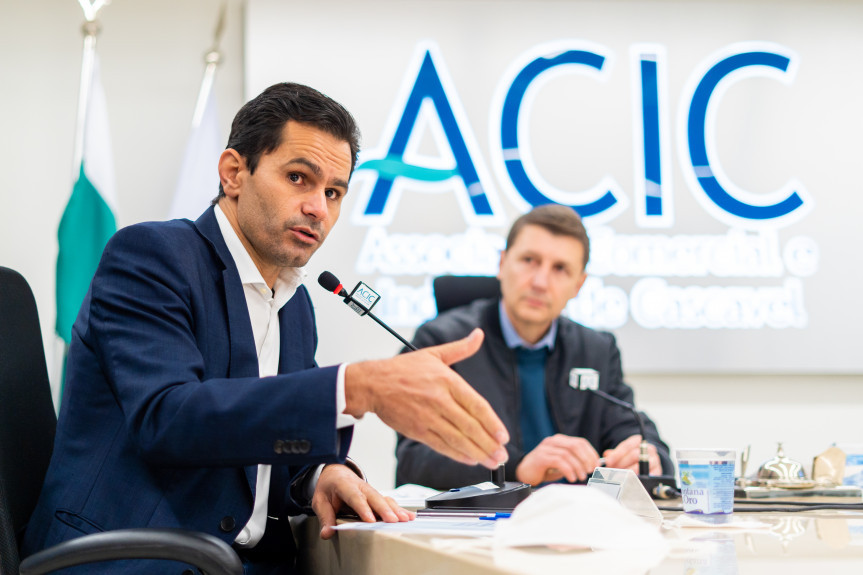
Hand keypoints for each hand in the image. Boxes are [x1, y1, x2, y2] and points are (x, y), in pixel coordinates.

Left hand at [312, 464, 414, 539]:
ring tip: (405, 519)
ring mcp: (370, 490)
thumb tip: (327, 532)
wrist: (335, 472)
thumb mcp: (320, 500)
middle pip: (374, 498)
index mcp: (344, 484)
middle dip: (384, 510)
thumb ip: (325, 516)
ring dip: (395, 509)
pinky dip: (399, 509)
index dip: (363, 508)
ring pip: (384, 499)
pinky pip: (389, 501)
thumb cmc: (328, 487)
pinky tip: (409, 516)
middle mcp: (360, 486)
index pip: (355, 497)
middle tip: (393, 521)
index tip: (370, 520)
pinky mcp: (376, 496)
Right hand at [345, 328, 508, 469]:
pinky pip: (441, 445)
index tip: (503, 435)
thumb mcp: (434, 354)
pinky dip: (457, 454)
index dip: (492, 422)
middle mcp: (439, 399)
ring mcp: (428, 416)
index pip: (476, 404)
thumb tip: (479, 335)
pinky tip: (470, 460)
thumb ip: (460, 348)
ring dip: (477, 452)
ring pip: (457, 439)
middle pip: (469, 426)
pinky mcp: (417, 430)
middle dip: (488, 443)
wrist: (372, 383)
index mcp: (447, 380)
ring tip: (492, 461)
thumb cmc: (403, 369)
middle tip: (502, 455)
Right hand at [515, 434, 599, 484]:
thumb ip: (574, 461)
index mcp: (560, 440)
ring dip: (578, 467)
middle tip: (591, 471)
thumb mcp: (562, 463)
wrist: (523, 473)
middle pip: (575, 445)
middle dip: (586, 459)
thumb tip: (593, 466)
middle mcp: (553, 441)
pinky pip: (559, 461)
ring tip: (581, 477)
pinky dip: (568, 470)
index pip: (580, 442)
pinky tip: (572, 478)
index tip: (597, 465)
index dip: (591, 453)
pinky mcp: (541, 457)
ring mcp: (546, 448)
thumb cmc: (544, 469)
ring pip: (568, 454)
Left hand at [602, 435, 661, 475]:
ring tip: (620, 476)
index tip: (608, 461)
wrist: (648, 461)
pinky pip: (648, 475)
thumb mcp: (623, 452)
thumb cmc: (631, 457)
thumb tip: (607, 456)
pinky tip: (631, 481)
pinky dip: (638, 478)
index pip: (627, 446)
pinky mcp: (658, 471)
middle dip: (621, 464)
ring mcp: (655, 459)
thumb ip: (615, 454)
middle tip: (613, 470)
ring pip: (641, 465)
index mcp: (639, 441)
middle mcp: (649, 448)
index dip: (616, 454)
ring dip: (629, 472)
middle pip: (634, 455)